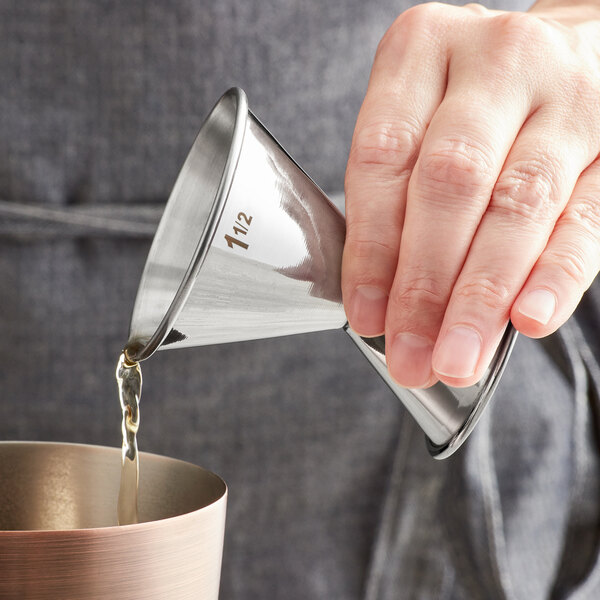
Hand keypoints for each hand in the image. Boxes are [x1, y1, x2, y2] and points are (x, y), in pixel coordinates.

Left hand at [342, 1, 599, 387]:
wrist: (568, 52)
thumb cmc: (474, 102)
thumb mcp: (420, 120)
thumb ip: (399, 195)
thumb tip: (382, 299)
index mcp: (422, 49)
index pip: (384, 160)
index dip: (372, 248)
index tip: (366, 314)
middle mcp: (495, 62)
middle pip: (449, 186)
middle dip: (425, 285)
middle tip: (411, 353)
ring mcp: (564, 97)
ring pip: (516, 208)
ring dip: (480, 297)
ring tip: (458, 357)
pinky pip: (586, 217)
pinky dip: (553, 275)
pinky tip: (528, 320)